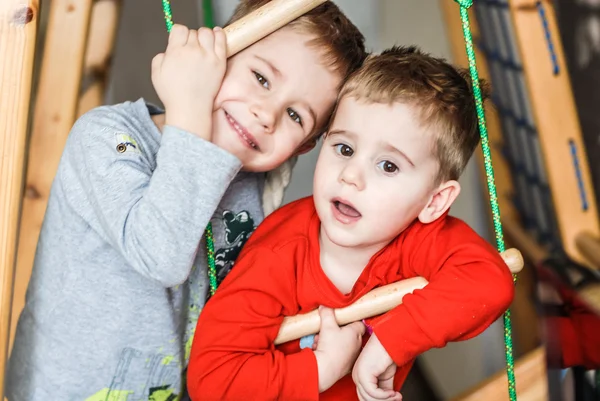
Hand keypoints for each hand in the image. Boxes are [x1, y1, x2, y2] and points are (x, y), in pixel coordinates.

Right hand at [151, 24, 226, 138]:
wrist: (190, 108)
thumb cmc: (173, 94)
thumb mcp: (156, 72)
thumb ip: (162, 56)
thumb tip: (170, 49)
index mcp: (175, 51)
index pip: (179, 29)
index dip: (179, 35)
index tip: (180, 42)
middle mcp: (192, 51)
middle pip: (193, 32)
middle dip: (191, 39)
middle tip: (191, 51)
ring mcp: (208, 56)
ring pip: (207, 33)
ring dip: (204, 36)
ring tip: (203, 45)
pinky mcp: (220, 62)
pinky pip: (222, 40)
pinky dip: (219, 34)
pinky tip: (217, 34)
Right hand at [314, 306, 364, 392]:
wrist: (325, 370)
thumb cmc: (330, 346)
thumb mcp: (326, 325)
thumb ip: (327, 312)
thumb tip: (324, 305)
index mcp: (355, 333)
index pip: (359, 323)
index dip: (351, 320)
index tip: (343, 318)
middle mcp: (357, 345)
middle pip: (348, 334)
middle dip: (336, 331)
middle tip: (326, 330)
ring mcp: (352, 357)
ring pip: (342, 345)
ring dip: (331, 342)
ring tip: (320, 341)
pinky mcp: (346, 367)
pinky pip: (339, 355)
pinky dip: (330, 352)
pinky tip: (321, 351)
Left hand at [352, 334, 401, 400]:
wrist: (391, 340)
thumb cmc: (387, 352)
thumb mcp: (386, 376)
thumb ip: (383, 388)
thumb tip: (388, 399)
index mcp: (360, 376)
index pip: (364, 396)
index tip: (393, 399)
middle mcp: (356, 375)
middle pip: (365, 399)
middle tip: (396, 399)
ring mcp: (358, 374)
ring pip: (368, 398)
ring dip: (386, 399)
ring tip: (396, 395)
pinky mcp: (364, 372)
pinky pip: (373, 392)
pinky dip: (385, 395)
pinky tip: (393, 392)